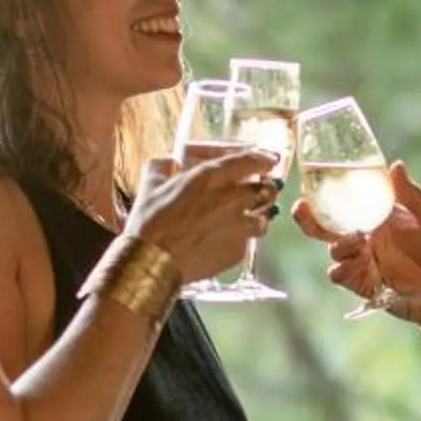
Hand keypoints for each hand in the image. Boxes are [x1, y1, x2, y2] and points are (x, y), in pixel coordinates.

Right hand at [128, 148, 277, 282]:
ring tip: (251, 218)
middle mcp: (232, 198)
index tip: (271, 160)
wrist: (152, 261)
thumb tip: (168, 162)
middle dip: (266, 188)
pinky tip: (230, 240)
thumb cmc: (149, 221)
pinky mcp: (237, 251)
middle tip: (261, 191)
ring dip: (259, 215)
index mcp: (212, 176)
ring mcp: (238, 227)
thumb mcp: (151, 185)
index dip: (264, 159)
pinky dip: (243, 239)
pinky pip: (249, 242)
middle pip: (266, 189)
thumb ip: (162, 167)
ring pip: (264, 218)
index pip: (251, 161)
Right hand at [291, 162, 420, 328]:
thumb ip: (412, 194)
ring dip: (337, 243)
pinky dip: (340, 269)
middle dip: (309, 218)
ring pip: (333, 249)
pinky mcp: (364, 283)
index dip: (326, 192)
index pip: (346, 200)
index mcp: (380, 215)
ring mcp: (364, 260)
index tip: (314, 183)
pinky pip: (341, 275)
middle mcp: (367, 236)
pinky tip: (351, 264)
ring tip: (356, 240)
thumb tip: (395, 165)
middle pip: (327, 225)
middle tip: (302, 209)